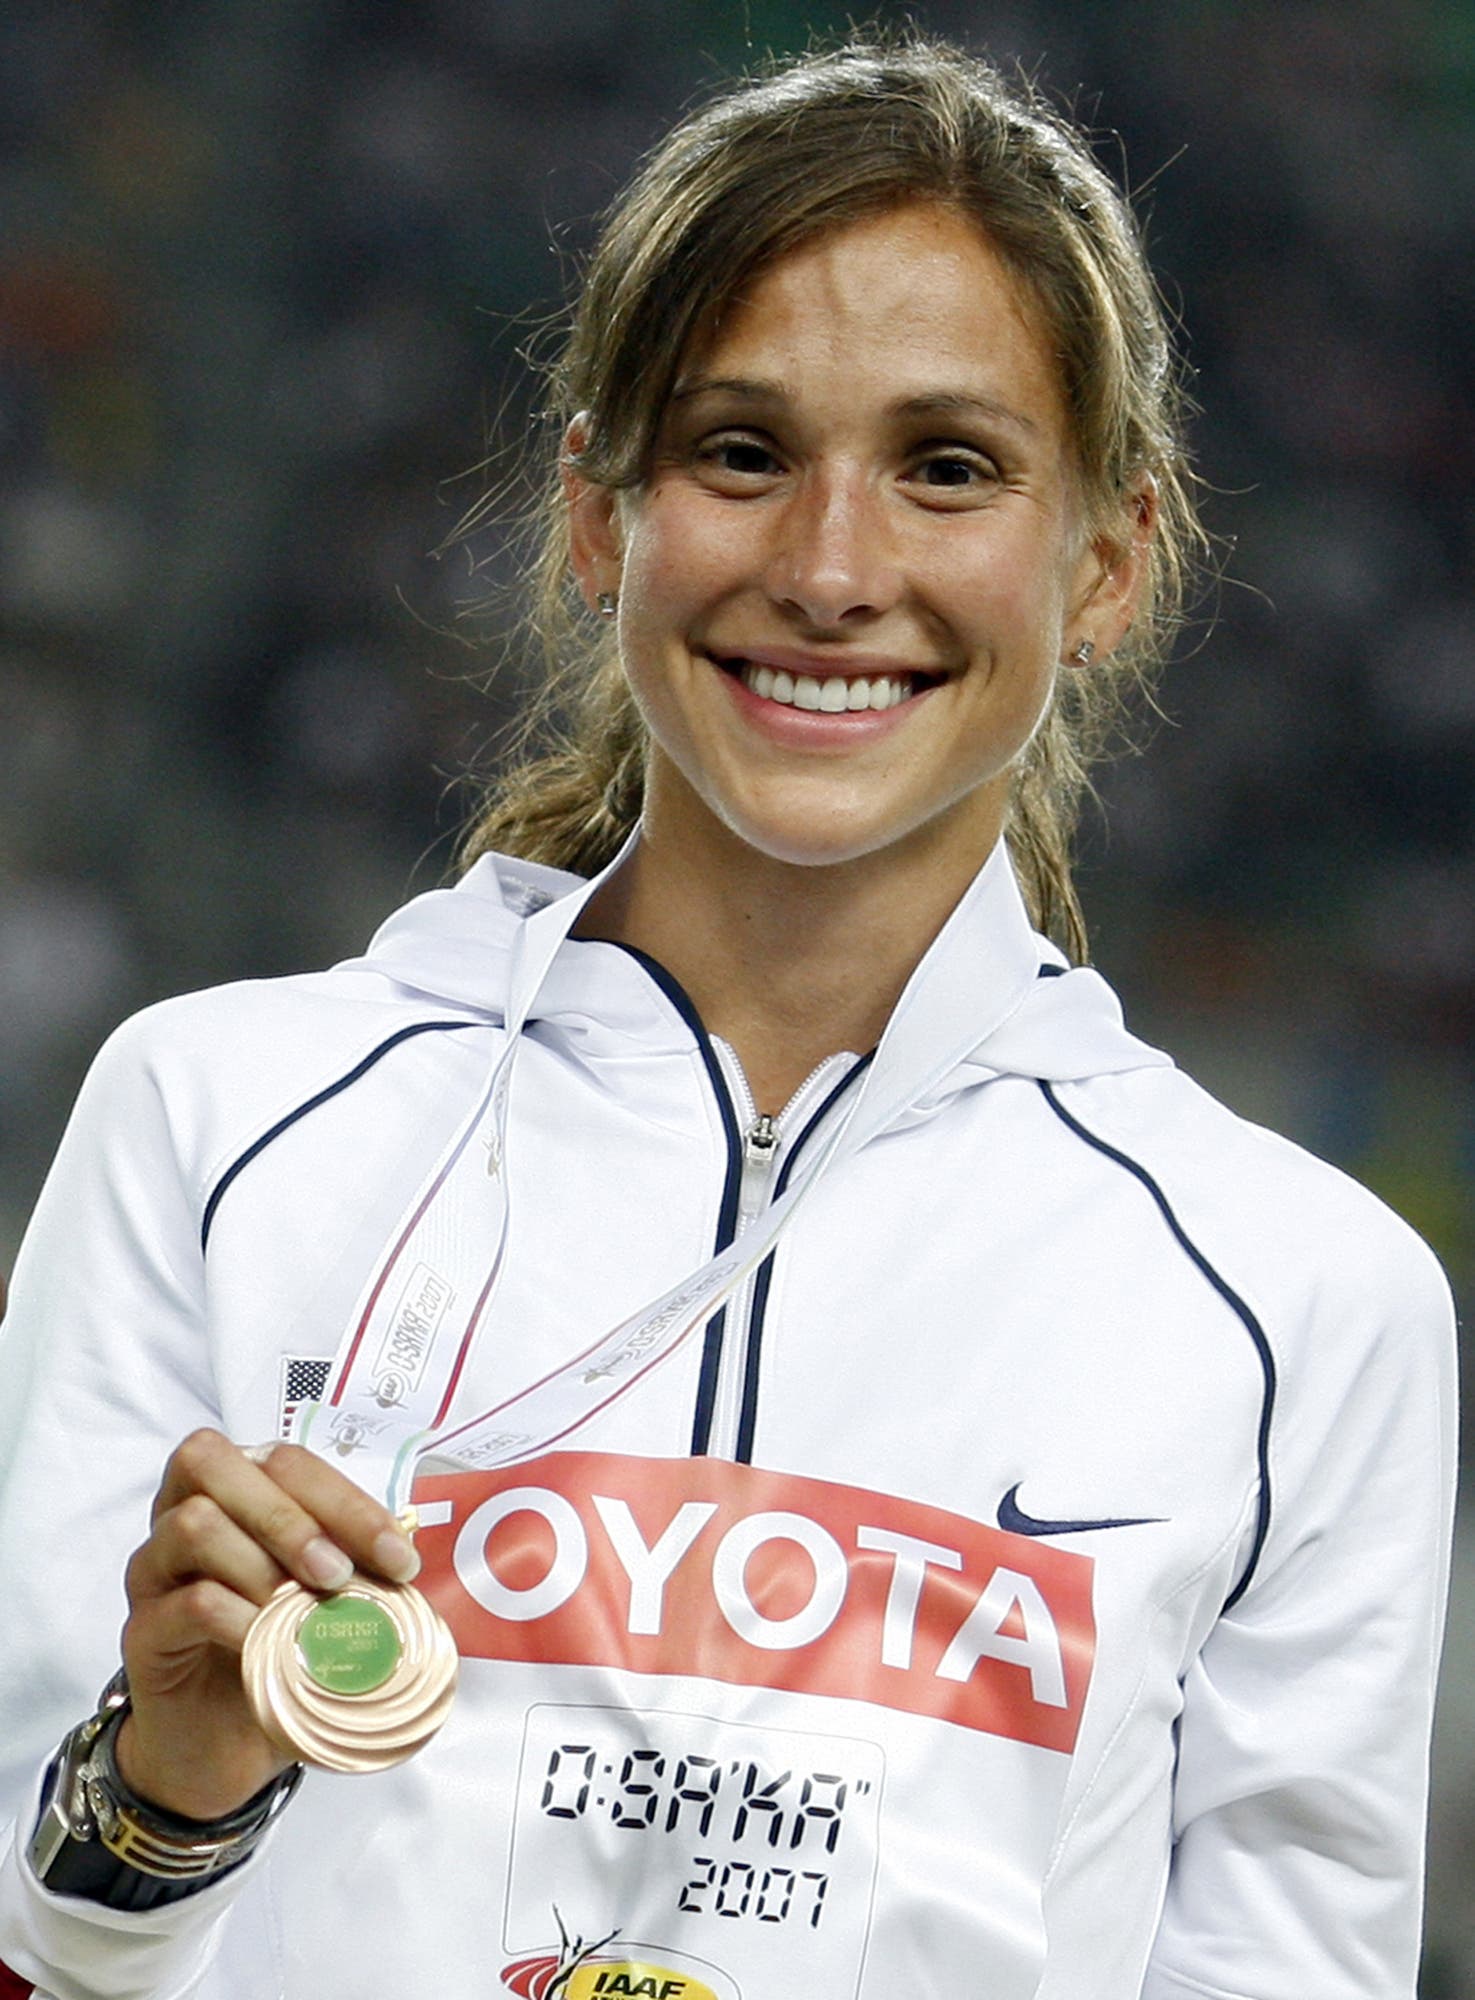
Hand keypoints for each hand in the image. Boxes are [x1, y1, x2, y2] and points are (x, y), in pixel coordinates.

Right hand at [117, 1429, 419, 1818]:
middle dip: (289, 1515)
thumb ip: (358, 1565)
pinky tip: (271, 1644)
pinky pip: (185, 1601)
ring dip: (262, 1562)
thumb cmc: (281, 1651)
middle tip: (339, 1573)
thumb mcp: (328, 1600)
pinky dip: (239, 1617)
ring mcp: (155, 1570)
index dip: (344, 1500)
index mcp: (236, 1490)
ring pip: (193, 1522)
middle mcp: (182, 1513)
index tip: (399, 1557)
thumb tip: (408, 1553)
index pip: (283, 1461)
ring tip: (303, 1609)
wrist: (225, 1747)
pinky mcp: (142, 1632)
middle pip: (212, 1462)